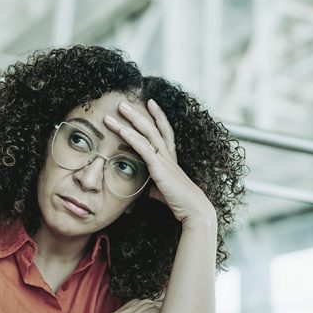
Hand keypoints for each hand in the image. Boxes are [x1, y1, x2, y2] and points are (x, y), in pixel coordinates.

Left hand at [104, 99, 215, 227]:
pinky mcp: (159, 167)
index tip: (150, 102)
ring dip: (131, 119)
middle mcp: (168, 154)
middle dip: (138, 113)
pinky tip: (121, 129)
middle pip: (153, 126)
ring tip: (119, 108)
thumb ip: (152, 184)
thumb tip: (144, 188)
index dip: (158, 116)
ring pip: (147, 132)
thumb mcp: (161, 190)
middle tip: (124, 103)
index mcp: (171, 158)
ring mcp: (164, 159)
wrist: (193, 209)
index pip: (165, 131)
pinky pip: (143, 148)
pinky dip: (131, 137)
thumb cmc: (179, 202)